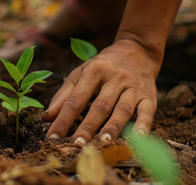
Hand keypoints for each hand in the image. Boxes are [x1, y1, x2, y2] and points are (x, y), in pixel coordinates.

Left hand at [43, 39, 159, 143]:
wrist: (136, 51)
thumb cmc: (102, 67)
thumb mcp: (81, 74)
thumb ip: (64, 95)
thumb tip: (46, 118)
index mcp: (94, 71)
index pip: (76, 99)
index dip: (63, 119)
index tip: (53, 137)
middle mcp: (115, 78)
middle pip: (100, 106)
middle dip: (87, 126)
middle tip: (76, 144)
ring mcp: (133, 87)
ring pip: (122, 109)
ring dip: (113, 127)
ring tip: (103, 143)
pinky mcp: (149, 95)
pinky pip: (147, 111)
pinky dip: (143, 125)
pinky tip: (138, 138)